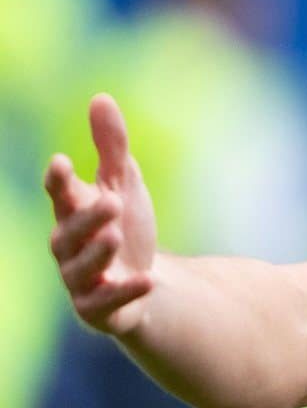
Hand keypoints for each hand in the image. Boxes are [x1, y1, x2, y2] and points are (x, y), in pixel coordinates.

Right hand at [45, 94, 158, 335]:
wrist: (145, 285)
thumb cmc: (125, 227)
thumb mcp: (123, 183)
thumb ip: (111, 146)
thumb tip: (100, 98)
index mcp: (72, 214)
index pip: (59, 195)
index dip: (59, 181)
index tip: (62, 162)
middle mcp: (70, 248)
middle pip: (68, 233)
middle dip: (85, 218)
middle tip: (111, 200)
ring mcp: (82, 281)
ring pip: (80, 269)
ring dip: (97, 253)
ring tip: (116, 235)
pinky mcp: (99, 309)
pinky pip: (105, 303)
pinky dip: (124, 291)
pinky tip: (147, 280)